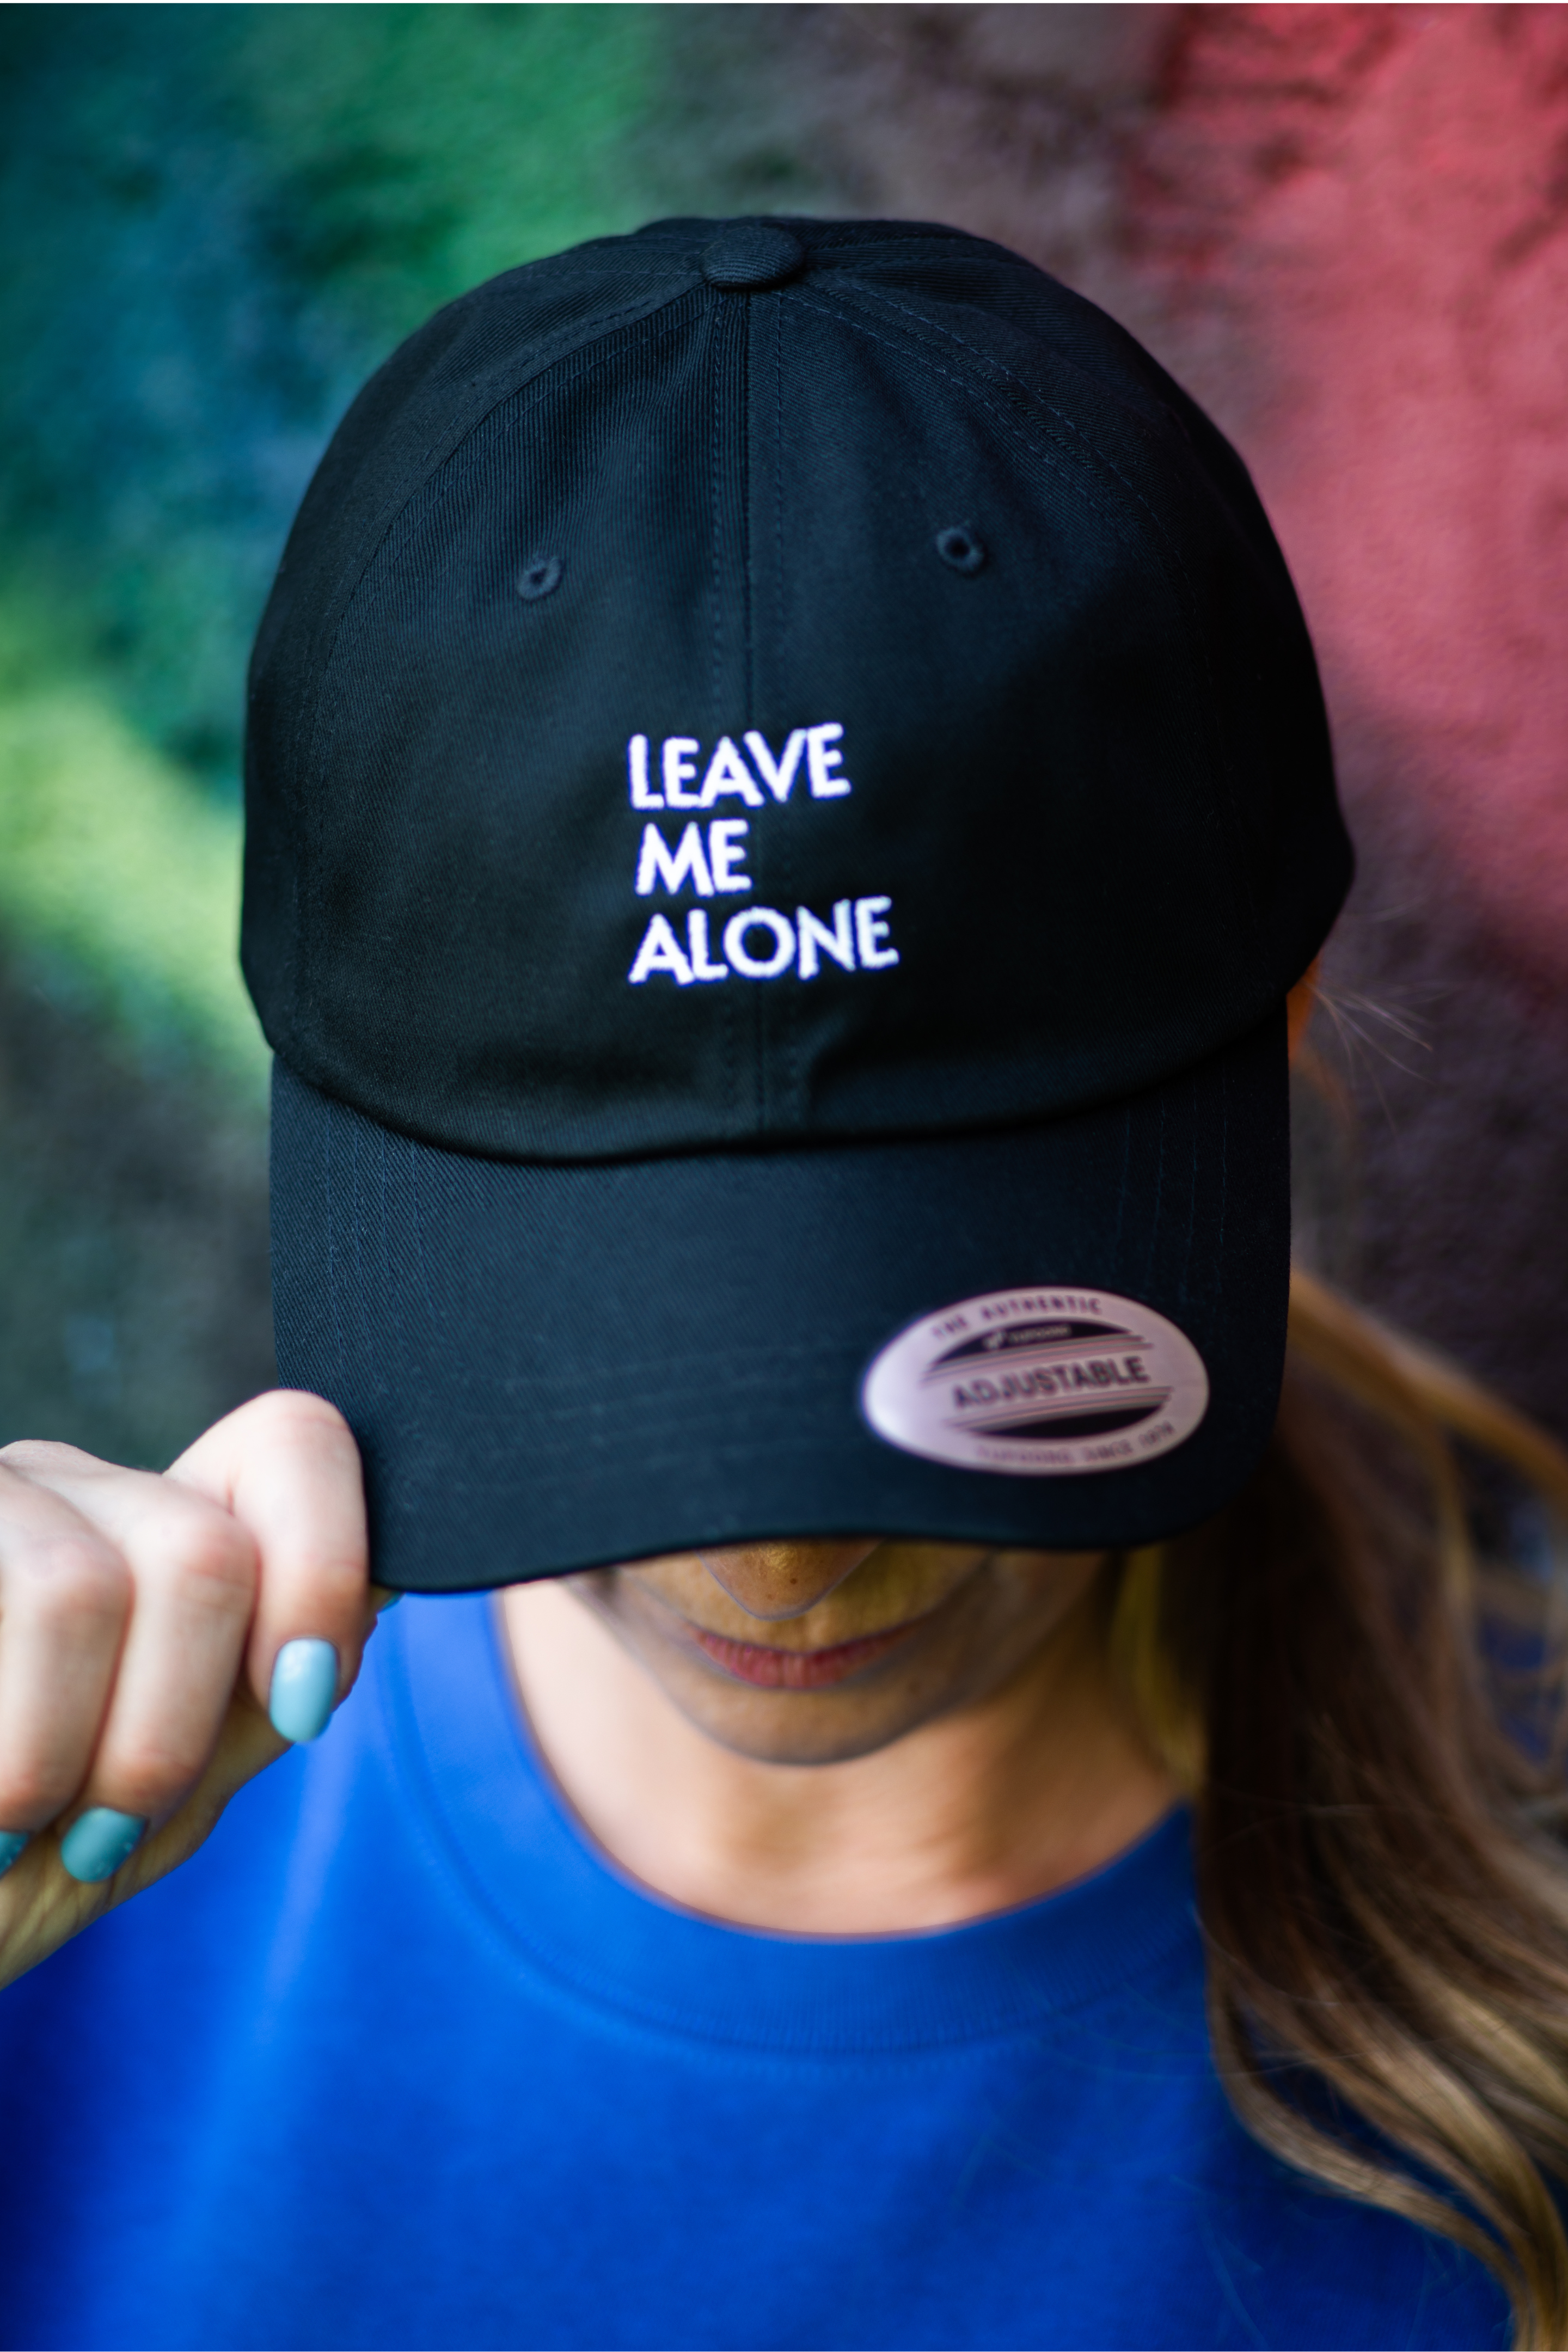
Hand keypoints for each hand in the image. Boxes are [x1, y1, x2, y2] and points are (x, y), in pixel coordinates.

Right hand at [0, 1391, 378, 1991]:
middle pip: (204, 1552)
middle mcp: (72, 1484)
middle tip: (103, 1832)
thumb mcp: (164, 1801)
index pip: (295, 1443)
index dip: (323, 1572)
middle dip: (169, 1732)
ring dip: (60, 1753)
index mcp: (159, 1528)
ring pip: (81, 1585)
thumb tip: (386, 1586)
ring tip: (15, 1825)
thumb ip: (263, 1699)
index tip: (302, 1706)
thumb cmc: (18, 1866)